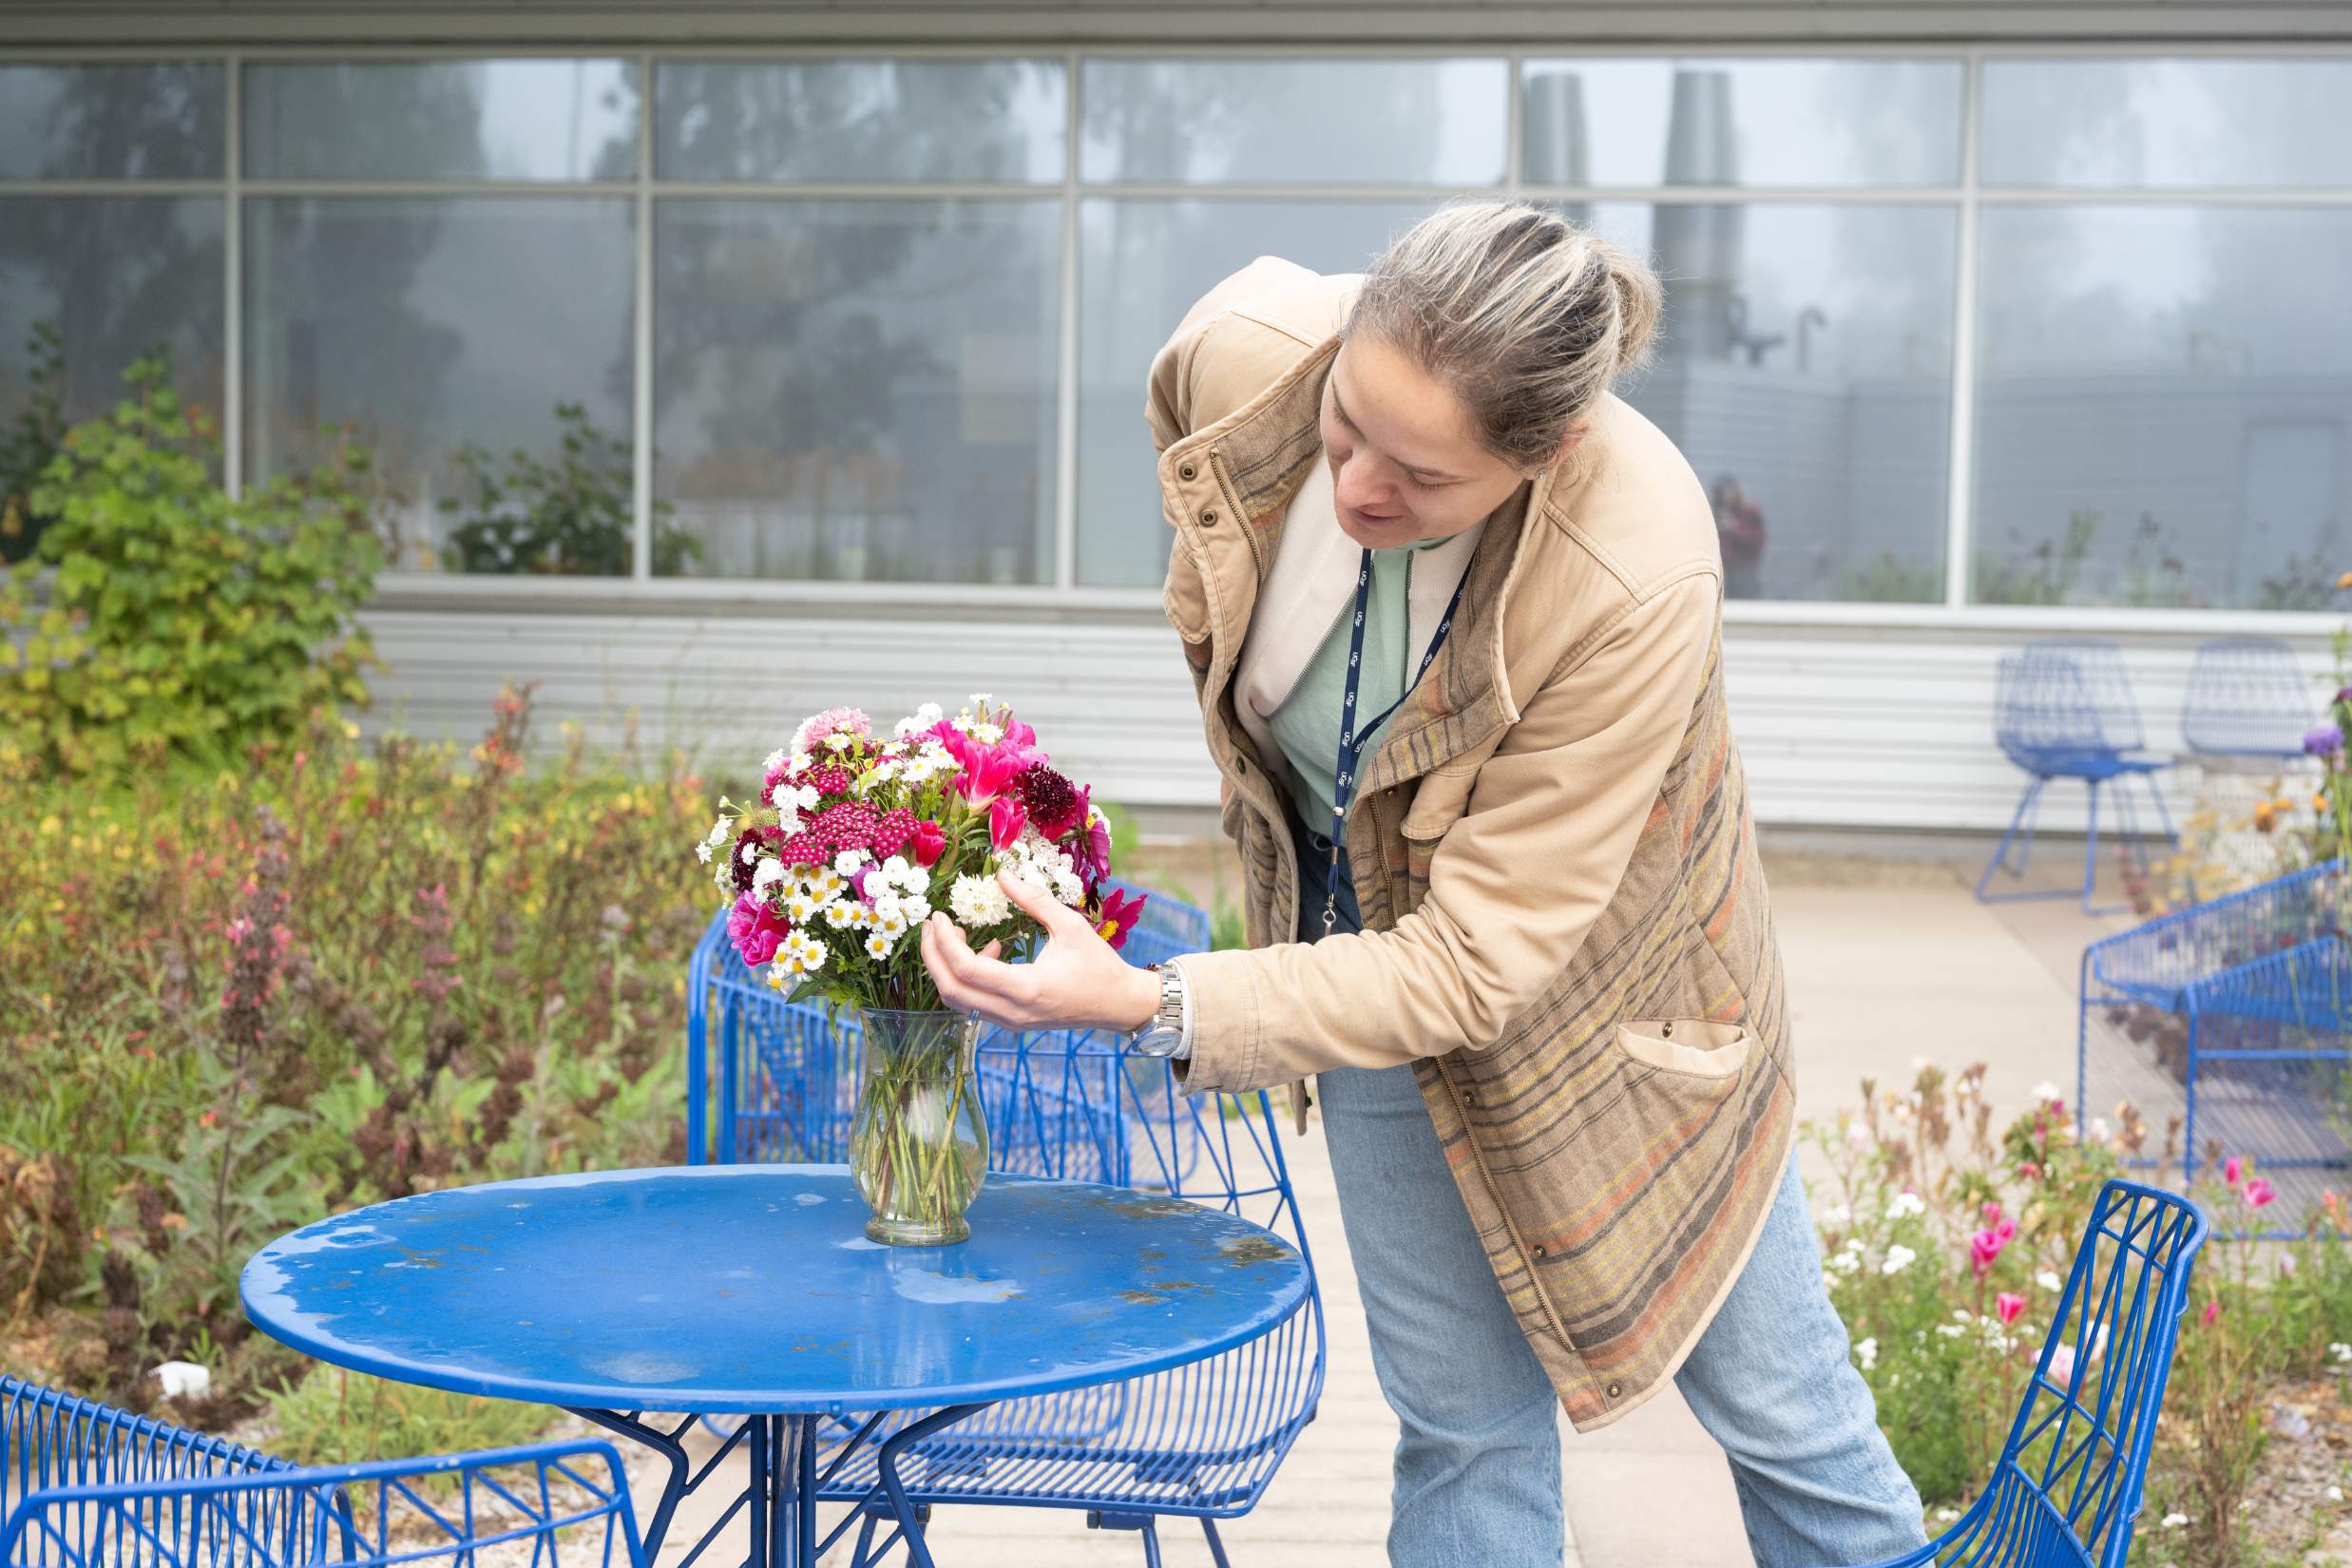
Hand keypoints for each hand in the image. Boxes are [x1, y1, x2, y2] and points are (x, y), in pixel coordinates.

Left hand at [920, 869, 1159, 1033]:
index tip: (939, 916)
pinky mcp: (1011, 1021)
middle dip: (932, 955)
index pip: (966, 970)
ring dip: (946, 967)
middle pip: (950, 991)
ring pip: (958, 1000)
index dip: (944, 942)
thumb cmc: (1099, 964)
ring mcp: (1010, 1021)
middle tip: (931, 925)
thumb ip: (1034, 899)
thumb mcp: (1070, 925)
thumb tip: (1002, 874)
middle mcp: (1012, 1011)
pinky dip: (967, 978)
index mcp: (1026, 988)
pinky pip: (974, 1002)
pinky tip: (989, 951)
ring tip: (956, 934)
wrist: (1118, 1004)